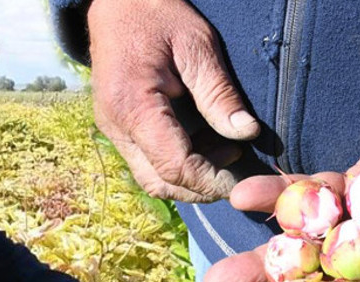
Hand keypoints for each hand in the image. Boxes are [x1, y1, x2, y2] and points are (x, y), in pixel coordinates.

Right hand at [87, 0, 259, 200]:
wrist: (117, 3)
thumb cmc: (158, 16)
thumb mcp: (197, 47)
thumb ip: (219, 93)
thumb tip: (247, 133)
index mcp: (134, 106)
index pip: (173, 165)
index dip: (209, 180)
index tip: (241, 179)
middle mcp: (116, 126)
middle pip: (159, 182)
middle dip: (200, 186)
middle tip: (237, 168)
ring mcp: (112, 130)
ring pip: (150, 178)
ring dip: (189, 177)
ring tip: (225, 151)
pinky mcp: (116, 128)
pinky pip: (145, 161)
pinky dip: (176, 163)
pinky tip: (205, 142)